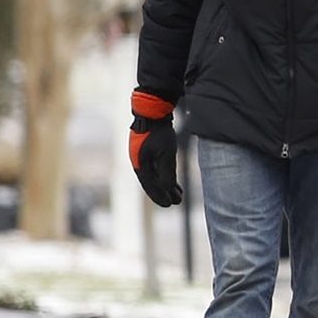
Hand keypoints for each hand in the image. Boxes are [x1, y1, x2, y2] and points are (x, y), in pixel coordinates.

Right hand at [129, 91, 182, 206]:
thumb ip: (166, 172)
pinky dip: (165, 175)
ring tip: (178, 194)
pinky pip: (157, 167)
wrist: (153, 112)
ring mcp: (144, 156)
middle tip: (176, 202)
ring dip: (166, 185)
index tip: (169, 205)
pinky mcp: (150, 150)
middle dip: (164, 193)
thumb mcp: (166, 153)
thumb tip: (166, 188)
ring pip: (155, 175)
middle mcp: (140, 162)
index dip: (159, 197)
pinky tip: (174, 180)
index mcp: (140, 165)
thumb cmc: (159, 133)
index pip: (150, 186)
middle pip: (153, 182)